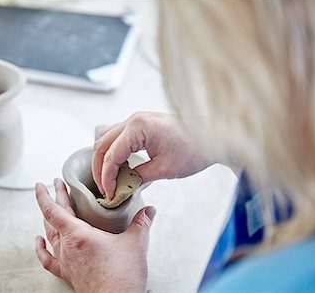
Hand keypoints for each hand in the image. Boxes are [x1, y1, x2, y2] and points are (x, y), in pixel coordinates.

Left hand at [35, 179, 156, 292]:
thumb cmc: (122, 276)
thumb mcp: (135, 243)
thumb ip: (141, 223)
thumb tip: (149, 211)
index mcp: (79, 235)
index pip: (54, 210)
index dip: (45, 195)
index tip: (41, 184)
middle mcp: (68, 247)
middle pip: (53, 218)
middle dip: (53, 199)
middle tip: (55, 185)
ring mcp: (66, 261)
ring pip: (50, 235)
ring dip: (49, 219)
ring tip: (51, 208)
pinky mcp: (68, 274)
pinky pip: (48, 260)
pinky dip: (41, 249)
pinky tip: (40, 242)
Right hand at [92, 112, 211, 199]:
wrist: (214, 137)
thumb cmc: (194, 149)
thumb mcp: (164, 169)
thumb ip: (138, 177)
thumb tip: (122, 187)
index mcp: (138, 127)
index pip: (111, 156)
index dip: (107, 178)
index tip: (110, 194)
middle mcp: (133, 119)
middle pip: (102, 144)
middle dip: (100, 169)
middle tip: (105, 189)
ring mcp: (137, 119)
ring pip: (107, 139)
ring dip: (104, 159)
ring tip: (109, 179)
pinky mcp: (142, 124)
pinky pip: (118, 136)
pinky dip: (114, 151)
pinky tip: (119, 167)